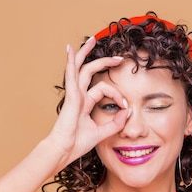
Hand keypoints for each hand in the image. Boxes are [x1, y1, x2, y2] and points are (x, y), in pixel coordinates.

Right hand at [47, 37, 128, 168]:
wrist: (63, 151)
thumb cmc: (76, 144)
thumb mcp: (102, 132)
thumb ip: (115, 123)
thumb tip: (128, 112)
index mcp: (84, 104)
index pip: (103, 90)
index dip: (117, 95)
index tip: (126, 106)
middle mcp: (78, 96)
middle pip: (89, 72)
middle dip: (103, 62)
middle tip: (117, 57)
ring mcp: (74, 95)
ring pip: (80, 68)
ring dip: (86, 53)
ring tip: (92, 40)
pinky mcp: (70, 97)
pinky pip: (71, 75)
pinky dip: (70, 61)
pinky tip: (70, 49)